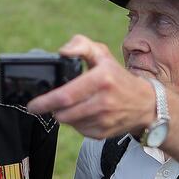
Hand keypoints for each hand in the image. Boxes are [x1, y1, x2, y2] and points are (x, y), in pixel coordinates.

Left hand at [26, 34, 156, 139]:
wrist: (145, 103)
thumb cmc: (119, 77)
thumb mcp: (102, 54)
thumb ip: (81, 45)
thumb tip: (62, 52)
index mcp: (101, 79)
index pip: (65, 96)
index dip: (45, 102)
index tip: (33, 104)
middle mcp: (103, 101)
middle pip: (64, 113)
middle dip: (52, 109)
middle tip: (49, 105)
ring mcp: (104, 120)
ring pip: (69, 123)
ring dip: (64, 115)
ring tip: (72, 105)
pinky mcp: (103, 133)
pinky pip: (79, 131)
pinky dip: (77, 123)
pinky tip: (84, 114)